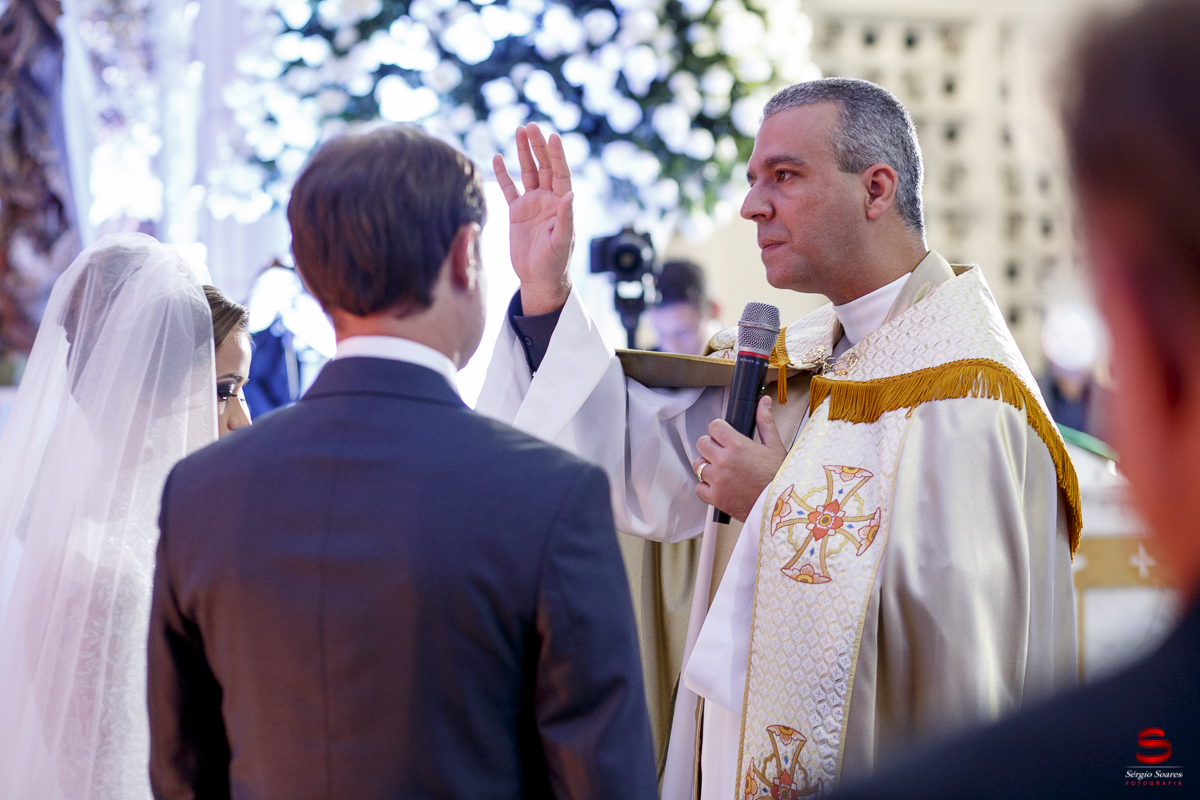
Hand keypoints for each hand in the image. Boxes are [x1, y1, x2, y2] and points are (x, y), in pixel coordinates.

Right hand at [493, 123, 573, 315]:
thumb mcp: (561, 242)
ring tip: (519, 131)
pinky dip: (503, 174)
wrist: (539, 278)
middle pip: (544, 167)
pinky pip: (509, 188)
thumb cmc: (555, 263)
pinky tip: (498, 157)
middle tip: (531, 126)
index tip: (553, 136)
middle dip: (538, 146)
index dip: (557, 155)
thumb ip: (566, 218)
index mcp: (561, 204)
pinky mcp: (517, 212)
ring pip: (527, 172)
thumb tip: (571, 195)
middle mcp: (548, 199)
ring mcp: (532, 204)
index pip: (560, 173)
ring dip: (524, 152)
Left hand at [693, 396, 788, 521]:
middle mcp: (723, 461)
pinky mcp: (715, 498)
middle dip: (711, 445)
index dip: (719, 429)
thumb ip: (765, 422)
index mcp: (737, 445)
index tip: (725, 435)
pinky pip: (699, 487)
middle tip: (723, 452)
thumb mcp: (775, 446)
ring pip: (698, 464)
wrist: (781, 507)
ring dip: (707, 465)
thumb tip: (763, 402)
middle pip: (702, 443)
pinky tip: (719, 485)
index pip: (714, 426)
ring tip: (722, 469)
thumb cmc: (780, 477)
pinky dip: (706, 486)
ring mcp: (717, 480)